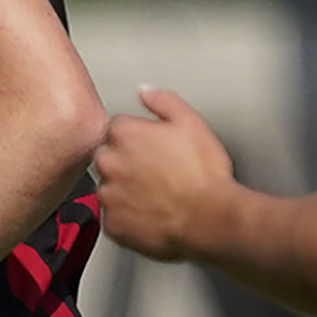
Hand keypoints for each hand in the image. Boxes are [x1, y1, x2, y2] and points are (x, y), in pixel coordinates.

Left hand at [94, 85, 233, 261]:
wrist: (208, 217)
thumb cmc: (204, 174)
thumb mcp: (191, 122)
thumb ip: (163, 101)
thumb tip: (145, 91)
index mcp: (125, 134)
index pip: (117, 128)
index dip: (137, 137)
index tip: (151, 148)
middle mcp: (110, 163)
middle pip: (108, 157)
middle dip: (126, 163)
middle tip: (155, 172)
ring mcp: (109, 195)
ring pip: (109, 188)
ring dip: (125, 190)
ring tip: (155, 195)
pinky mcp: (113, 225)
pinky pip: (114, 218)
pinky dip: (128, 217)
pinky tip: (151, 214)